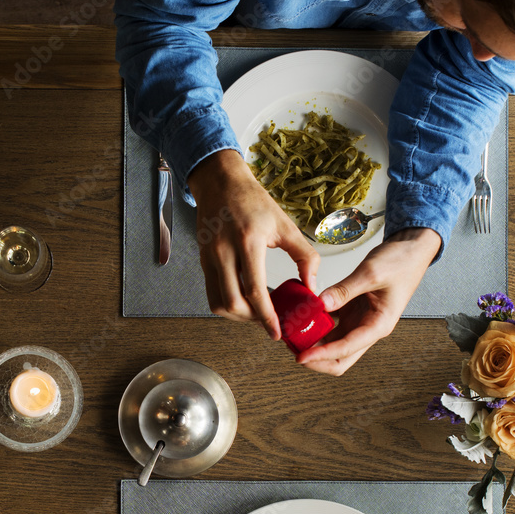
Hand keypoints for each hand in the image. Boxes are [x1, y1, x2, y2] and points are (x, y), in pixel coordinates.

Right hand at [188, 150, 319, 339]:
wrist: (221, 182)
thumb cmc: (253, 201)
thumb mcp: (285, 225)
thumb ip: (304, 256)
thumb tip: (311, 285)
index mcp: (248, 241)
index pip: (255, 291)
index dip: (266, 317)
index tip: (275, 331)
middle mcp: (224, 251)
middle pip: (232, 303)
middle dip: (252, 319)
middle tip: (268, 321)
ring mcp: (209, 256)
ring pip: (217, 303)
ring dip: (237, 315)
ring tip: (255, 312)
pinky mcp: (202, 260)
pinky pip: (211, 292)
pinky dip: (227, 303)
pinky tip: (243, 299)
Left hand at [298, 228, 441, 375]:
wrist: (411, 250)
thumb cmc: (401, 262)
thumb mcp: (370, 273)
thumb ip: (344, 290)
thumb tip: (321, 304)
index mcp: (379, 325)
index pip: (346, 349)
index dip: (322, 355)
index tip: (302, 356)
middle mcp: (369, 328)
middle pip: (341, 357)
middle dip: (317, 359)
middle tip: (294, 351)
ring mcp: (360, 321)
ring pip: (334, 344)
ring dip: (315, 344)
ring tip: (294, 336)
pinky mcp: (352, 311)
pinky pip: (332, 326)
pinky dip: (317, 325)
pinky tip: (303, 318)